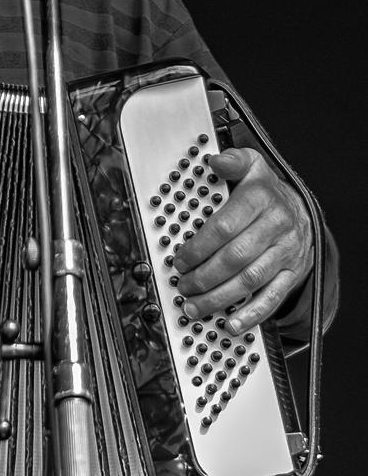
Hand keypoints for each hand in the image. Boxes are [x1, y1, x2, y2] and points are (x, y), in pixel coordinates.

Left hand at [173, 147, 312, 333]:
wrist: (302, 210)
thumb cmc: (266, 190)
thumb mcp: (251, 166)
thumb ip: (232, 161)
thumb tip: (216, 161)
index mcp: (260, 198)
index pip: (225, 226)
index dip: (199, 246)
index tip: (180, 258)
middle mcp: (276, 226)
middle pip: (235, 258)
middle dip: (204, 276)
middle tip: (183, 285)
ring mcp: (286, 252)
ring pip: (250, 280)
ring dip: (219, 298)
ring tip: (195, 305)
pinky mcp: (292, 273)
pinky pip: (273, 297)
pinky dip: (251, 314)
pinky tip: (231, 323)